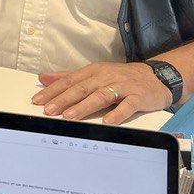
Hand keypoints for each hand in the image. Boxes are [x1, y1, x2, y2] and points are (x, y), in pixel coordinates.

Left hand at [32, 62, 172, 123]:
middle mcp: (105, 77)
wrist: (156, 76)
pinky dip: (117, 113)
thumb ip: (68, 77)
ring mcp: (122, 86)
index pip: (69, 81)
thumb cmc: (121, 77)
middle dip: (63, 99)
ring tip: (70, 116)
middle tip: (48, 110)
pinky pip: (128, 105)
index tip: (38, 101)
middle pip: (81, 88)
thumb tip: (43, 77)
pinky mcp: (138, 96)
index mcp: (93, 72)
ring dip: (84, 106)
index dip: (52, 91)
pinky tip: (107, 121)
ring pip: (100, 96)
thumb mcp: (94, 74)